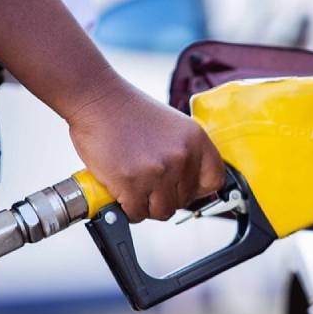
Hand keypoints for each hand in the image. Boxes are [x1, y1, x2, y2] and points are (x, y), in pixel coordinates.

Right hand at [66, 80, 225, 222]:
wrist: (97, 100)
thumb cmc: (129, 112)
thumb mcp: (173, 127)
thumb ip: (186, 153)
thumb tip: (190, 184)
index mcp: (196, 140)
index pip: (215, 180)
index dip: (198, 189)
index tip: (186, 189)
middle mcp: (182, 156)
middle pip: (185, 200)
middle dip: (165, 196)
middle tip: (148, 184)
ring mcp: (158, 171)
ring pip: (162, 211)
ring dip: (147, 206)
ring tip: (135, 188)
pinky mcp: (132, 184)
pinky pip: (137, 214)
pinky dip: (127, 208)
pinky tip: (122, 192)